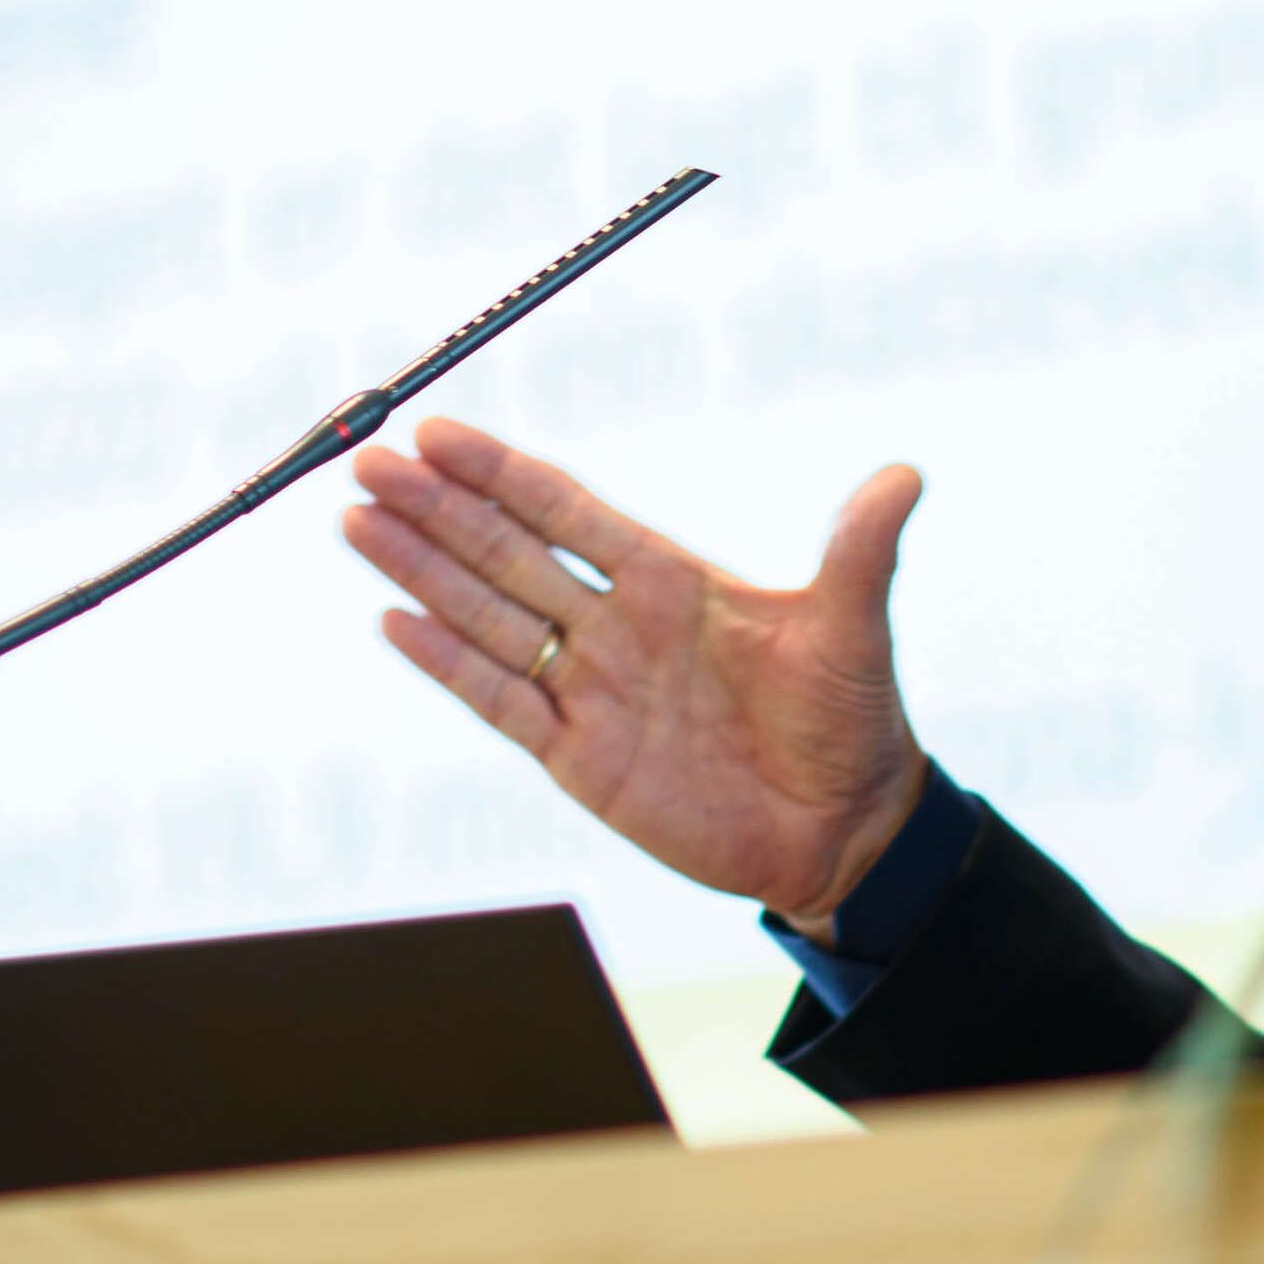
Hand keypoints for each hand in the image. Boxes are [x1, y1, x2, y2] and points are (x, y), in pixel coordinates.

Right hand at [340, 418, 931, 940]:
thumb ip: (860, 551)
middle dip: (438, 509)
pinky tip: (394, 622)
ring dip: (421, 571)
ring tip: (357, 523)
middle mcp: (619, 624)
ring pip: (487, 617)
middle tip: (370, 462)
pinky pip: (499, 701)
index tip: (440, 432)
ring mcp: (592, 689)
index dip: (502, 472)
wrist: (844, 831)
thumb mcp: (852, 630)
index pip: (567, 509)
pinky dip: (445, 663)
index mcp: (671, 579)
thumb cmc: (853, 722)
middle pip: (507, 553)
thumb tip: (906, 474)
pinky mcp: (579, 757)